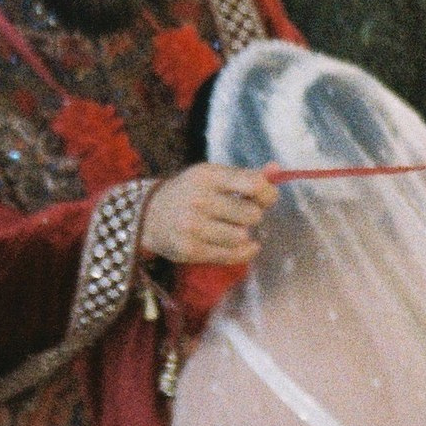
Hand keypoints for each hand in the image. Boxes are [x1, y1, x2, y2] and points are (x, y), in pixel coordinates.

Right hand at [140, 165, 278, 266]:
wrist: (148, 216)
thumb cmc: (189, 193)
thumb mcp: (211, 176)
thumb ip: (245, 175)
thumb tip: (277, 170)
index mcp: (207, 176)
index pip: (253, 184)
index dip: (267, 194)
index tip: (264, 197)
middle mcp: (198, 200)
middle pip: (251, 214)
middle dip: (253, 215)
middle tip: (243, 214)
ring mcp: (193, 227)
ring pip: (242, 236)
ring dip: (244, 234)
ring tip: (233, 229)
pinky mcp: (190, 250)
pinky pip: (231, 255)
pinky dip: (244, 252)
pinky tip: (244, 246)